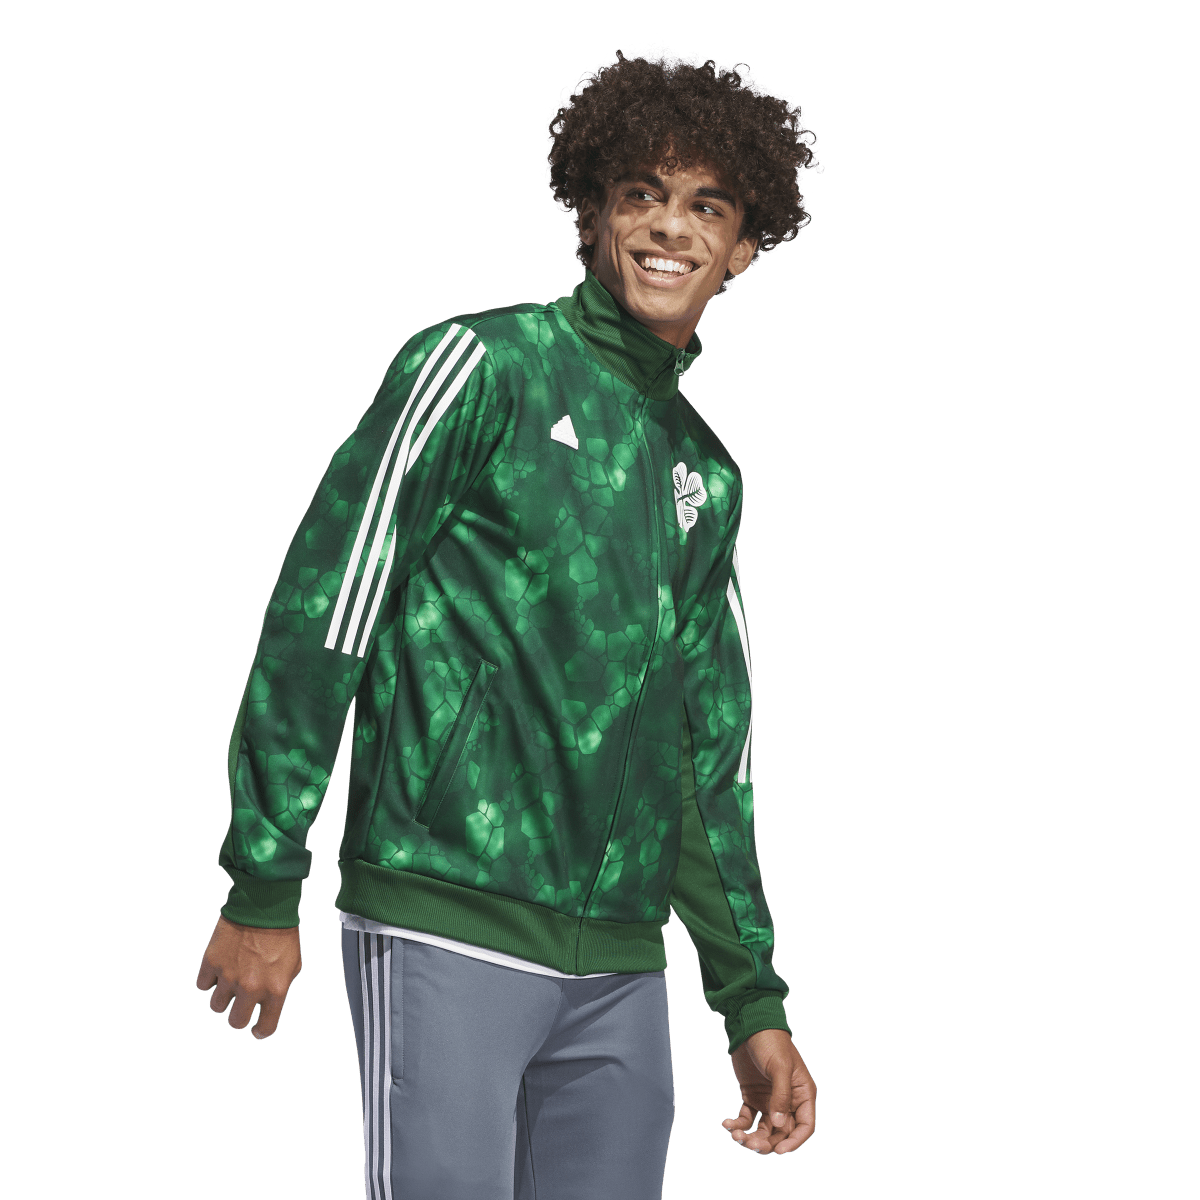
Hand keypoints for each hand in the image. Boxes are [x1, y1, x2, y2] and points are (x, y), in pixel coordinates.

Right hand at [196, 914, 301, 1039]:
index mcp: (275, 990)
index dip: (260, 1031)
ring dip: (223, 997)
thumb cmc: (282, 934)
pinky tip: (219, 968)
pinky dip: (209, 979)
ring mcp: (229, 977)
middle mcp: (250, 988)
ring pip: (216, 1006)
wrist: (264, 905)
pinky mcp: (211, 963)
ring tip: (230, 981)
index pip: (265, 1027)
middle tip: (240, 1005)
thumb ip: (281, 986)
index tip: (256, 1030)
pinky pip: (203, 985)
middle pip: (235, 1022)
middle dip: (238, 1016)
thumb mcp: (294, 963)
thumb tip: (268, 1001)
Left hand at [720, 1028, 815, 1154]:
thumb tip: (778, 1124)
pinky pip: (747, 1118)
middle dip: (767, 1142)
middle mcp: (787, 1101)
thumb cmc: (772, 1042)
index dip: (794, 1142)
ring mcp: (769, 1100)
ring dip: (751, 1137)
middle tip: (750, 1144)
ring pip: (763, 1129)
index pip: (804, 1126)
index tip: (778, 1151)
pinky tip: (726, 1124)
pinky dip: (737, 1125)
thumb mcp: (780, 1067)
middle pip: (781, 1133)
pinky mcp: (751, 1097)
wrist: (750, 1025)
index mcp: (802, 1094)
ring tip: (736, 1136)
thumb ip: (781, 1096)